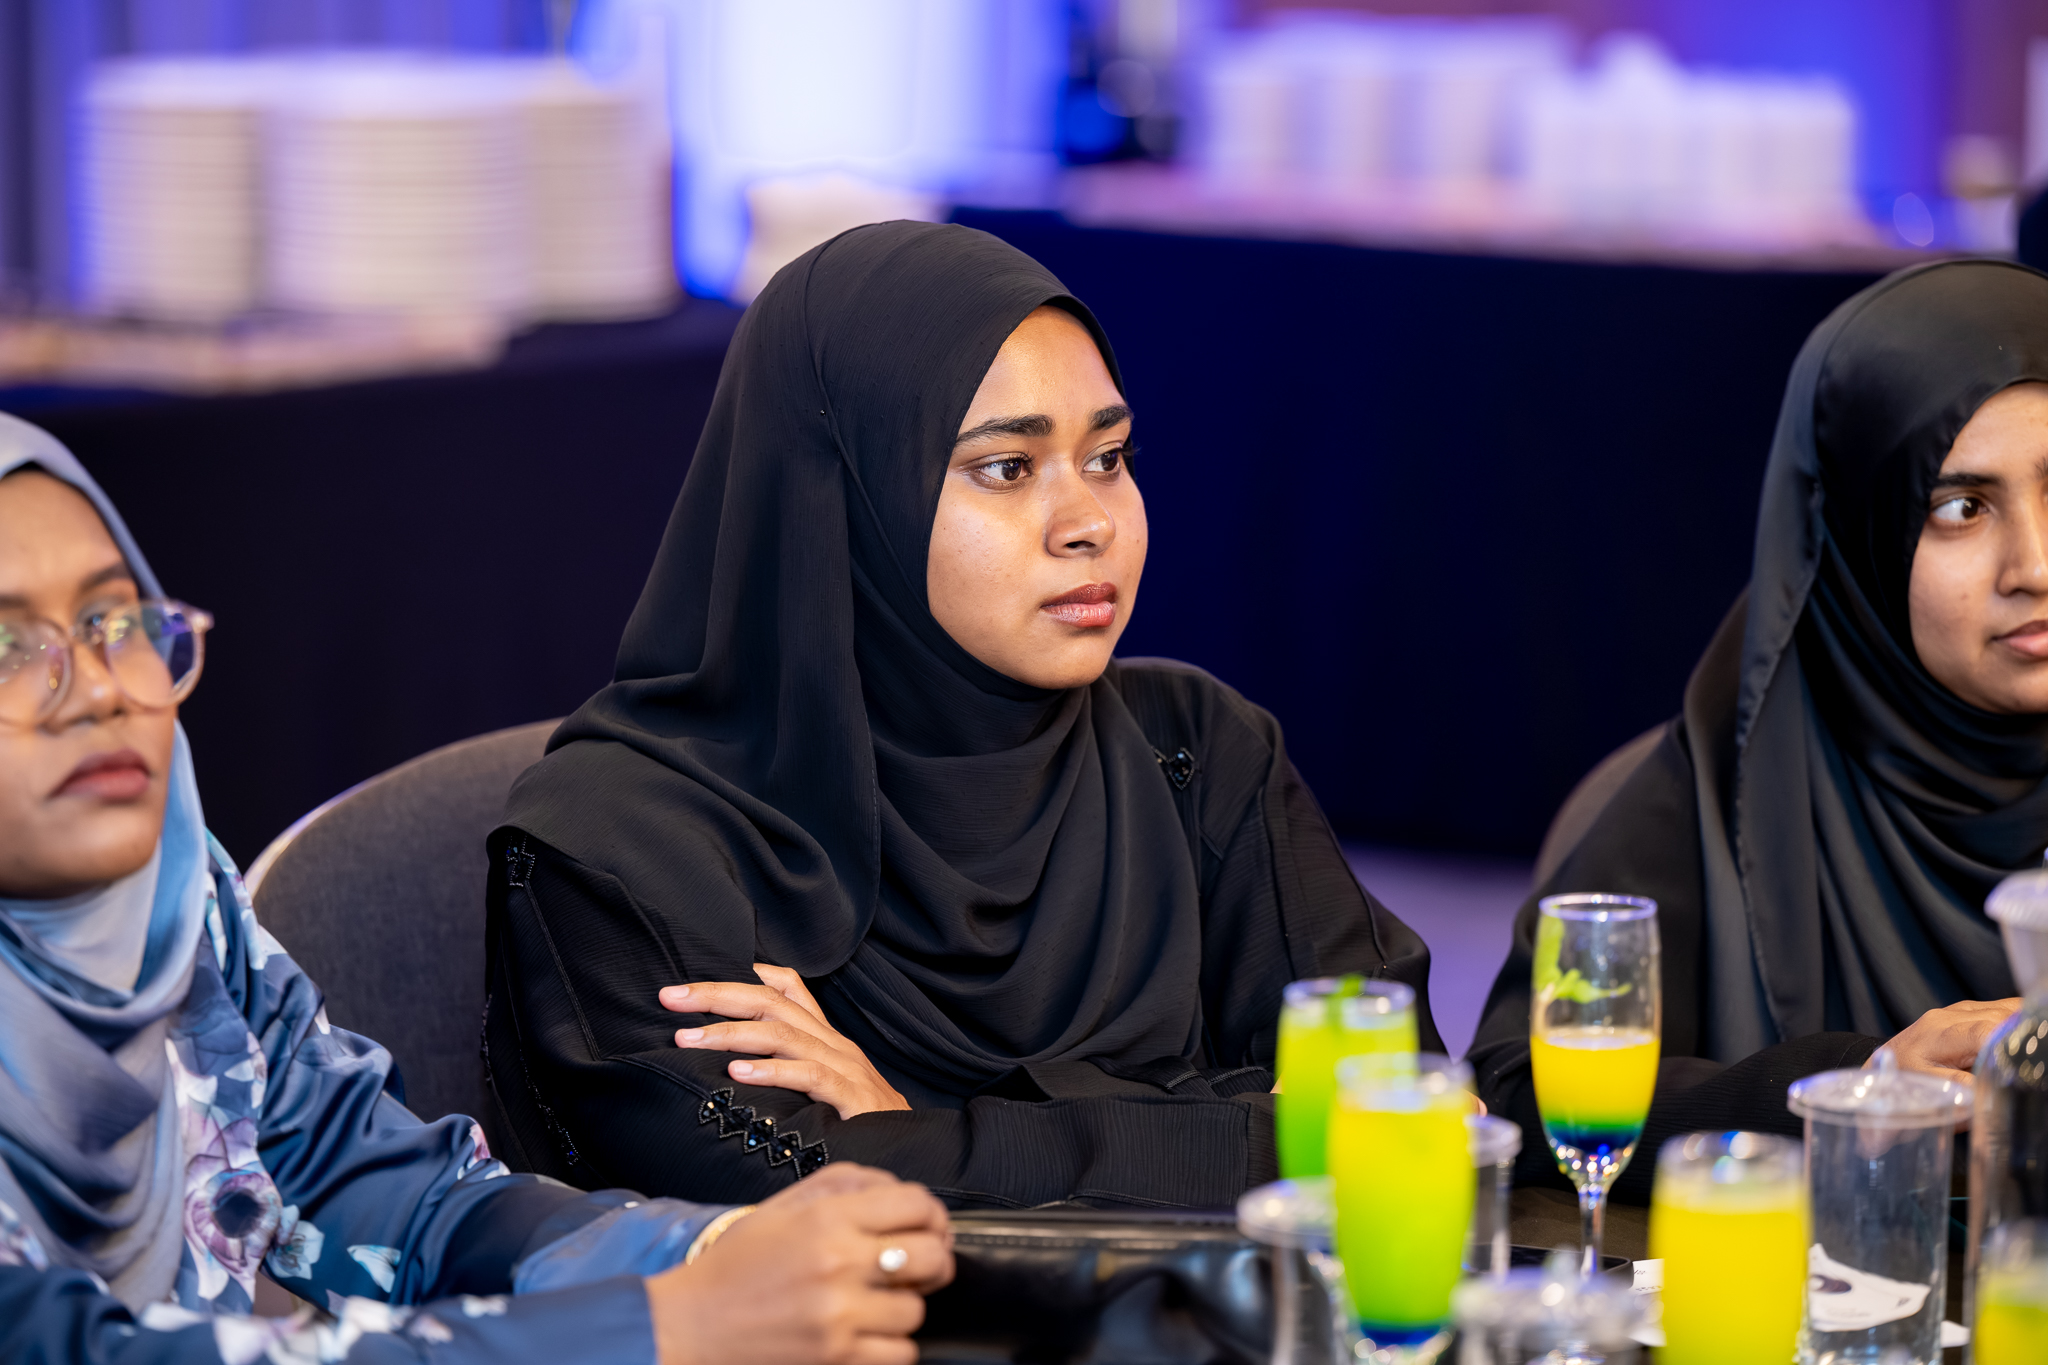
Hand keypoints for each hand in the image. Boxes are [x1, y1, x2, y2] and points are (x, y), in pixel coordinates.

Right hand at [647, 1163, 952, 1364]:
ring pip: (918, 1309)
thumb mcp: (782, 1208)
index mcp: (827, 1217)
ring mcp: (840, 1314)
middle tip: (916, 1266)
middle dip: (932, 1260)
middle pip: (932, 1255)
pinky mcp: (838, 1358)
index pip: (917, 1203)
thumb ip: (844, 1185)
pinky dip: (891, 1346)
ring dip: (903, 1307)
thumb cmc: (735, 1265)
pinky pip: (902, 1353)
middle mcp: (839, 1262)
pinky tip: (867, 1333)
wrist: (689, 1325)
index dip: (931, 1214)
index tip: (926, 1226)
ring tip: (875, 1303)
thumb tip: (899, 1189)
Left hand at [662, 964, 911, 1118]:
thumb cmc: (863, 1120)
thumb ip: (792, 1060)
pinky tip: (738, 1074)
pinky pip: (810, 1076)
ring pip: (783, 1034)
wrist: (912, 1152)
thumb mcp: (827, 1082)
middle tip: (670, 997)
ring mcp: (845, 1067)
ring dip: (731, 1033)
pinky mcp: (853, 1097)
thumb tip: (741, 1054)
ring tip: (689, 1038)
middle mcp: (834, 1043)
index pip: (785, 989)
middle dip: (716, 996)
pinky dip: (772, 1071)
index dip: (739, 978)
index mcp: (825, 1036)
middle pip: (771, 1002)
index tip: (690, 984)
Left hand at [1882, 998, 2021, 1081]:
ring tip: (2025, 1050)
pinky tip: (2017, 1038)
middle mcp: (1949, 1015)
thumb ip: (1959, 1087)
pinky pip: (1999, 1008)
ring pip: (2003, 1009)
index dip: (2008, 1042)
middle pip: (1999, 1018)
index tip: (2020, 1058)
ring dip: (2018, 1028)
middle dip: (2019, 1037)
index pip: (1983, 1030)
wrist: (1886, 1059)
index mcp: (1940, 1034)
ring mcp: (1958, 1009)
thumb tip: (1988, 1091)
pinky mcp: (1965, 1009)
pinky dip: (2012, 1021)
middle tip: (2029, 1059)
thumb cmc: (1905, 1076)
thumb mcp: (1929, 1088)